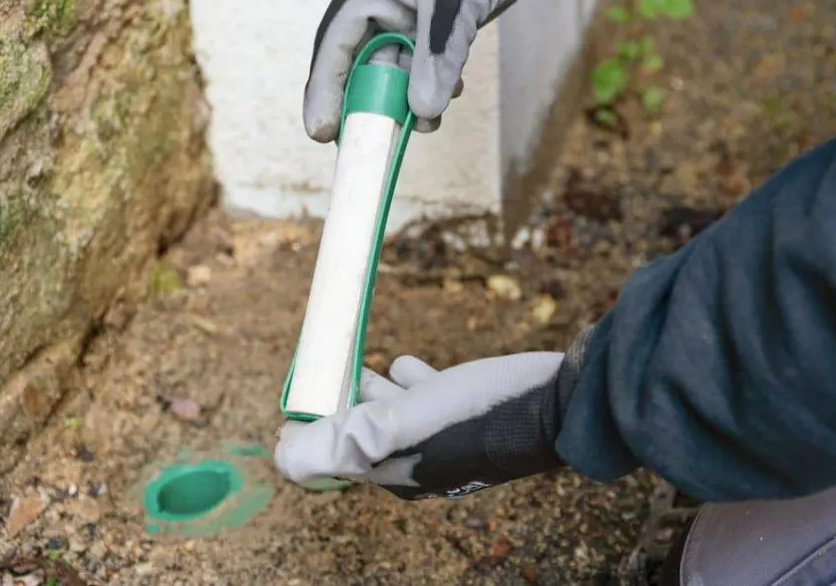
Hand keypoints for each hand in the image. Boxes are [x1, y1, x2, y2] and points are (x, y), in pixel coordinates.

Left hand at [273, 351, 577, 499]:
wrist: (552, 405)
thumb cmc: (472, 414)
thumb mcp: (397, 426)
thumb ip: (340, 442)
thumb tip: (282, 454)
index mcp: (391, 473)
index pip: (330, 457)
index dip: (309, 425)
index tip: (302, 386)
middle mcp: (414, 463)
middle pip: (359, 433)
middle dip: (338, 403)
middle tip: (324, 364)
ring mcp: (442, 440)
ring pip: (391, 415)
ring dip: (370, 390)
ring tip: (355, 363)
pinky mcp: (466, 416)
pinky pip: (426, 400)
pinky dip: (409, 381)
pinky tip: (404, 362)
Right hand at [303, 0, 560, 141]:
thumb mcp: (457, 3)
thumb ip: (438, 56)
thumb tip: (422, 112)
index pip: (334, 42)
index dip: (324, 88)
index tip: (322, 131)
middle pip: (357, 60)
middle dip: (369, 100)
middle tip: (371, 139)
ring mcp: (401, 11)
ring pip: (391, 67)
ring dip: (406, 97)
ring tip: (427, 121)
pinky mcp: (426, 21)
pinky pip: (417, 61)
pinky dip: (429, 82)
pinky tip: (450, 93)